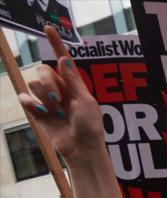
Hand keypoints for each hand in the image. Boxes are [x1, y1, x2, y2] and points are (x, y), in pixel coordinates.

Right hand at [17, 26, 105, 164]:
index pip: (63, 59)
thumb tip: (63, 60)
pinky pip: (25, 97)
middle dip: (48, 83)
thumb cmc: (89, 126)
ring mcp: (47, 99)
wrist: (81, 148)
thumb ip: (73, 81)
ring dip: (44, 97)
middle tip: (59, 100)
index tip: (48, 28)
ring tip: (57, 112)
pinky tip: (40, 112)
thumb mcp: (85, 101)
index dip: (56, 43)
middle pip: (43, 70)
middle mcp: (59, 88)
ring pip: (34, 83)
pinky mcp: (37, 110)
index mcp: (74, 83)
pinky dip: (30, 103)